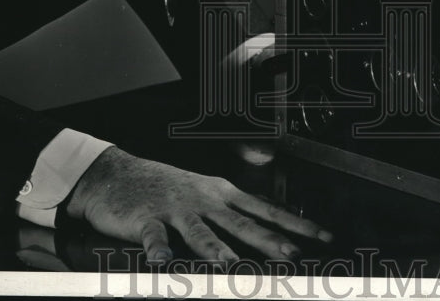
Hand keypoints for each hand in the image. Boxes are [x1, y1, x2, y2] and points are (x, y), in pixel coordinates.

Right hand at [65, 146, 331, 263]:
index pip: (266, 209)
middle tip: (292, 256)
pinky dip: (159, 251)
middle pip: (242, 223)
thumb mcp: (203, 191)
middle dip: (268, 241)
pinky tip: (163, 263)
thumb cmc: (163, 187)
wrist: (115, 175)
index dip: (297, 223)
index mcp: (221, 193)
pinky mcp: (146, 220)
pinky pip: (154, 238)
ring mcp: (175, 209)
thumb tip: (264, 229)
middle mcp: (204, 200)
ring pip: (200, 232)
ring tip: (231, 265)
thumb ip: (231, 212)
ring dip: (216, 249)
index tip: (324, 236)